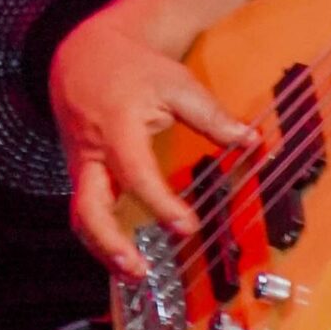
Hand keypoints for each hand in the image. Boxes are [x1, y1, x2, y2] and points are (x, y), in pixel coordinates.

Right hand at [50, 12, 252, 278]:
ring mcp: (81, 167)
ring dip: (104, 250)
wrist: (85, 57)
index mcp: (116, 128)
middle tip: (139, 268)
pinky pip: (87, 211)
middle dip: (110, 243)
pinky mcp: (81, 175)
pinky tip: (127, 256)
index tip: (187, 226)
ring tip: (135, 273)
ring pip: (81, 218)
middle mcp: (92, 154)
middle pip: (88, 208)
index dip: (161, 204)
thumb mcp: (176, 83)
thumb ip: (211, 115)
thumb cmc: (133, 69)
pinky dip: (104, 237)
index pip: (136, 173)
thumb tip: (249, 140)